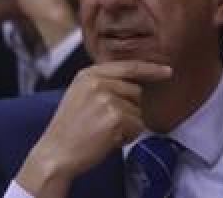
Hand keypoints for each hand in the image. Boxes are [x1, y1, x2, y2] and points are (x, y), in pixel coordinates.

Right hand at [14, 61, 172, 197]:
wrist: (54, 155)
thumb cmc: (69, 130)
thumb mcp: (80, 95)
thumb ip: (104, 84)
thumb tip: (135, 82)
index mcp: (89, 74)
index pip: (129, 67)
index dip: (151, 69)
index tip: (168, 72)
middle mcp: (98, 82)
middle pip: (136, 91)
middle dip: (128, 109)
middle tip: (103, 123)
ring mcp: (107, 98)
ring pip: (138, 111)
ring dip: (127, 125)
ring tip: (103, 132)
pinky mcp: (115, 117)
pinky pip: (138, 126)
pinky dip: (127, 136)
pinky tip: (108, 140)